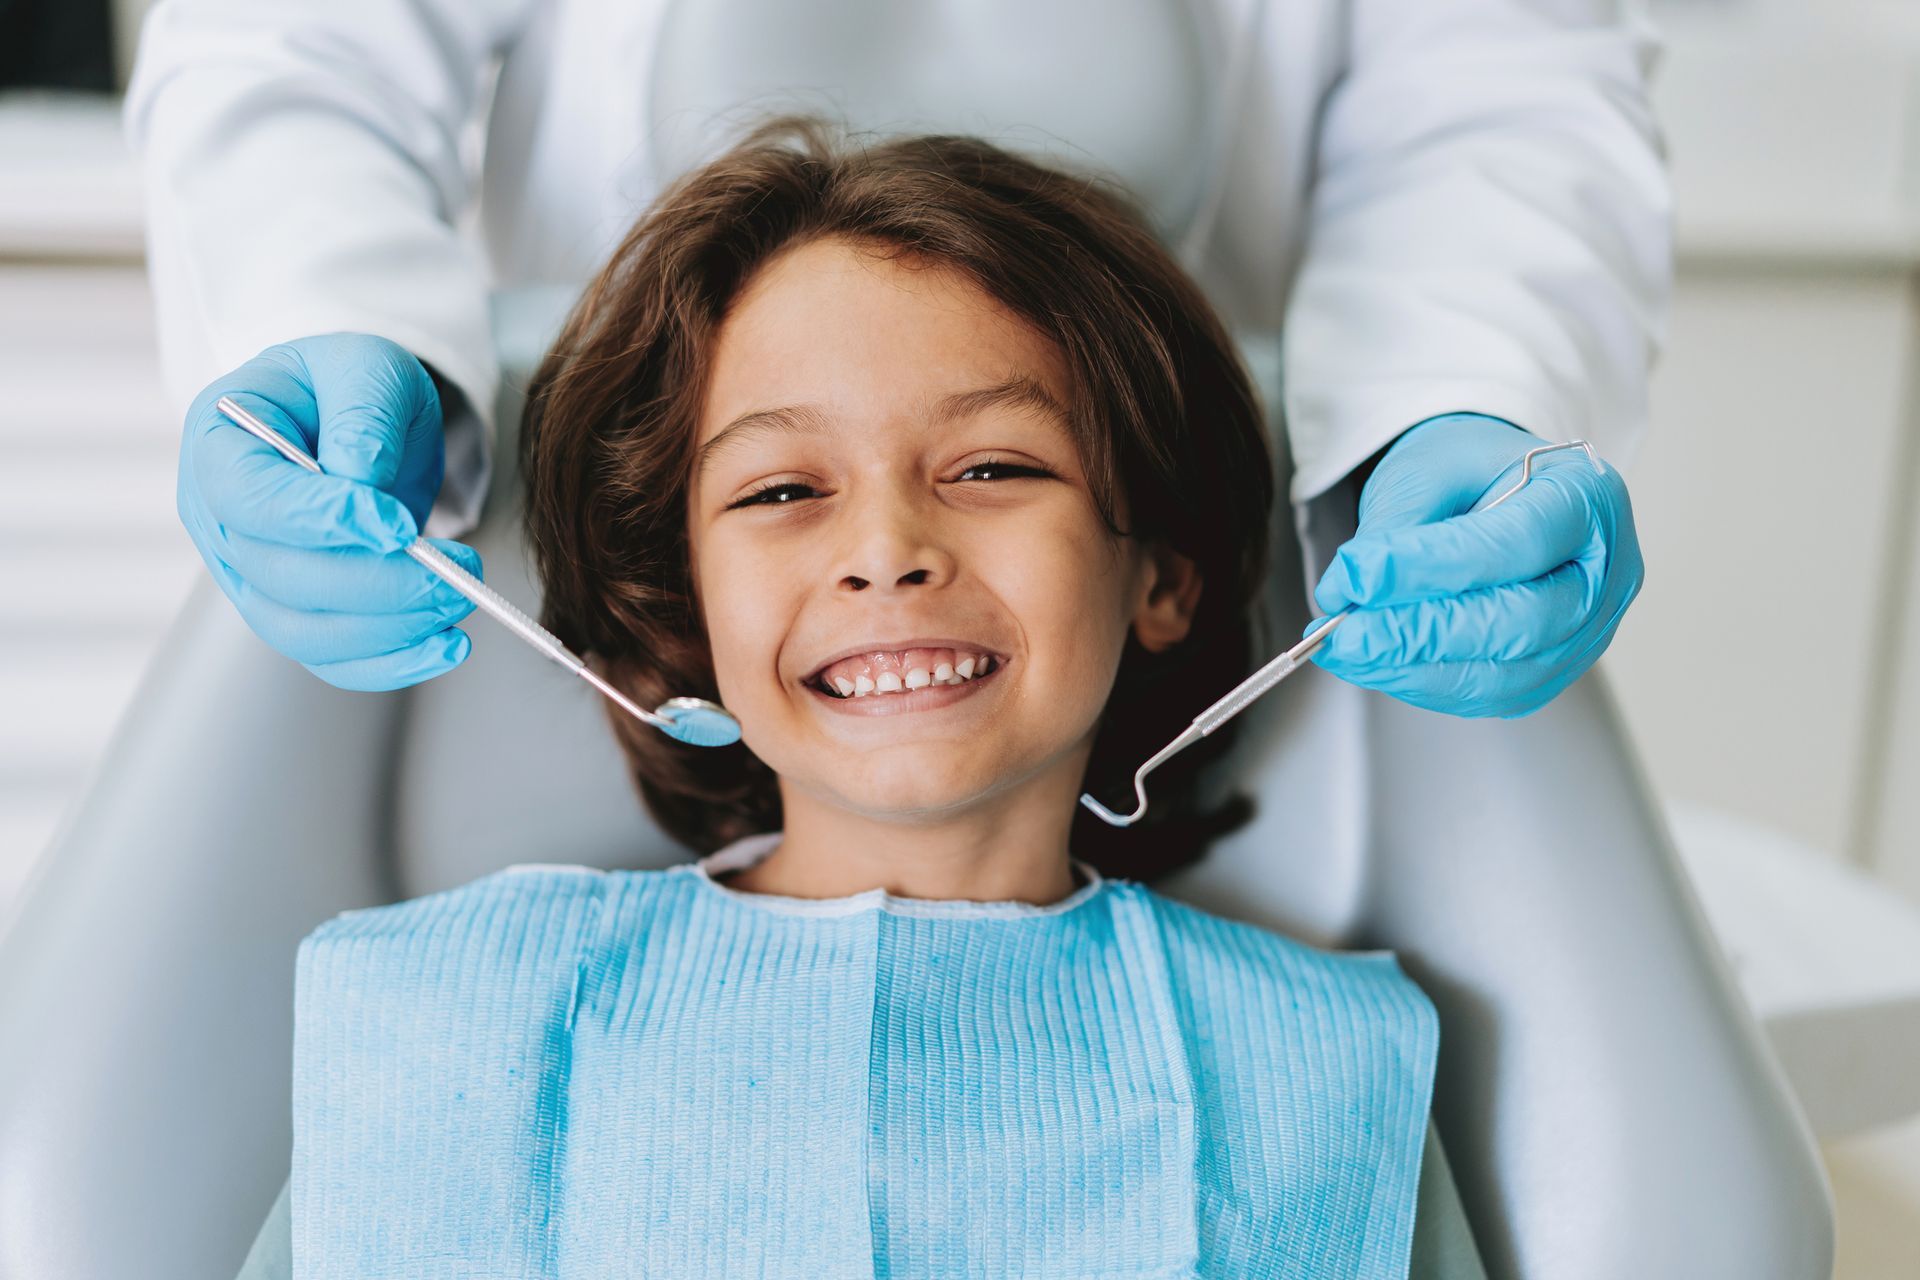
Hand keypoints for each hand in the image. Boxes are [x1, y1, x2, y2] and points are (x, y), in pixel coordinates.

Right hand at [177, 332, 481, 689]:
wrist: (358, 420)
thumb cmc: (350, 386)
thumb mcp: (364, 369)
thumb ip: (361, 418)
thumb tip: (363, 484)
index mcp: (218, 445)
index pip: (251, 501)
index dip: (321, 520)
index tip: (398, 525)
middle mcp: (219, 521)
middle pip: (280, 577)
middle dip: (377, 583)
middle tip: (458, 571)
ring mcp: (249, 576)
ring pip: (305, 632)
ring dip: (391, 629)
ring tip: (460, 599)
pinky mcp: (292, 614)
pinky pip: (331, 659)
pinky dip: (391, 663)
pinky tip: (447, 647)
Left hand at [1305, 412, 1642, 717]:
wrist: (1498, 490)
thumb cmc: (1472, 473)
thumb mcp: (1428, 470)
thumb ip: (1394, 531)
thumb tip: (1348, 594)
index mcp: (1587, 497)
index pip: (1514, 543)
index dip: (1430, 566)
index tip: (1357, 574)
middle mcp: (1606, 570)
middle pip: (1521, 619)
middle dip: (1420, 631)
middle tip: (1343, 630)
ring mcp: (1588, 630)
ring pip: (1505, 671)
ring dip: (1413, 667)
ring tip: (1347, 649)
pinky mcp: (1554, 670)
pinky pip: (1491, 693)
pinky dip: (1425, 684)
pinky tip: (1379, 664)